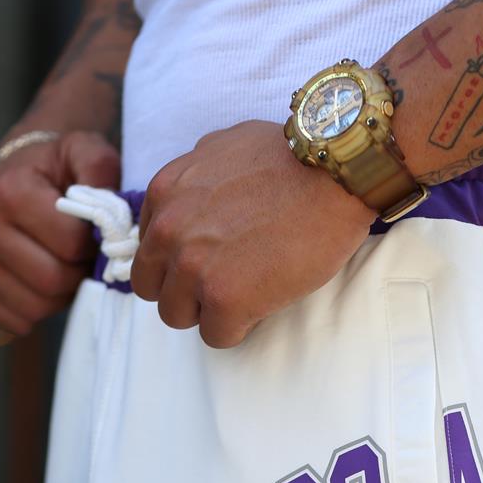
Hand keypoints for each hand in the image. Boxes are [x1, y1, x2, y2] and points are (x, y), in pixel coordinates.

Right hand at [0, 130, 120, 336]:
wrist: (13, 174)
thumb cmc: (56, 170)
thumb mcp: (83, 153)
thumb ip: (101, 171)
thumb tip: (111, 211)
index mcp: (10, 190)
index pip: (70, 245)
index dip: (90, 247)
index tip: (90, 236)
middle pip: (51, 281)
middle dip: (76, 275)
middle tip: (79, 259)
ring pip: (33, 307)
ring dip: (58, 297)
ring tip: (59, 268)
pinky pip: (11, 320)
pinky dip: (35, 312)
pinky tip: (38, 285)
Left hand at [130, 120, 374, 347]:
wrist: (334, 173)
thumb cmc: (292, 157)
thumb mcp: (224, 146)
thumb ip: (196, 176)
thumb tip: (190, 193)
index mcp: (164, 194)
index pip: (149, 250)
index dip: (178, 260)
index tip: (209, 259)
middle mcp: (169, 231)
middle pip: (152, 289)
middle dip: (183, 290)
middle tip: (224, 283)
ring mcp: (193, 267)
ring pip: (177, 316)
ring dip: (208, 312)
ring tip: (246, 293)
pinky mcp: (224, 298)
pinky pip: (216, 335)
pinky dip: (239, 327)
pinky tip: (264, 303)